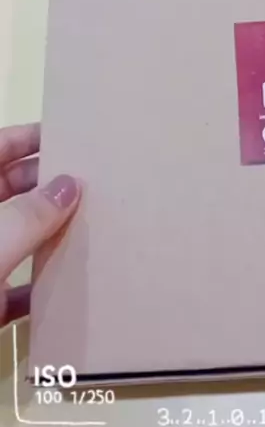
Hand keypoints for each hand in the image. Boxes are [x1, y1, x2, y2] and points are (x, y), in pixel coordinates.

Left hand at [0, 123, 80, 326]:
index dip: (27, 139)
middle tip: (92, 184)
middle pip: (10, 194)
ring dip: (49, 237)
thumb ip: (27, 216)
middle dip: (48, 188)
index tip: (69, 137)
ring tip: (92, 227)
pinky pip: (15, 289)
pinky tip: (68, 287)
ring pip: (16, 241)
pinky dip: (40, 287)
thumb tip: (70, 185)